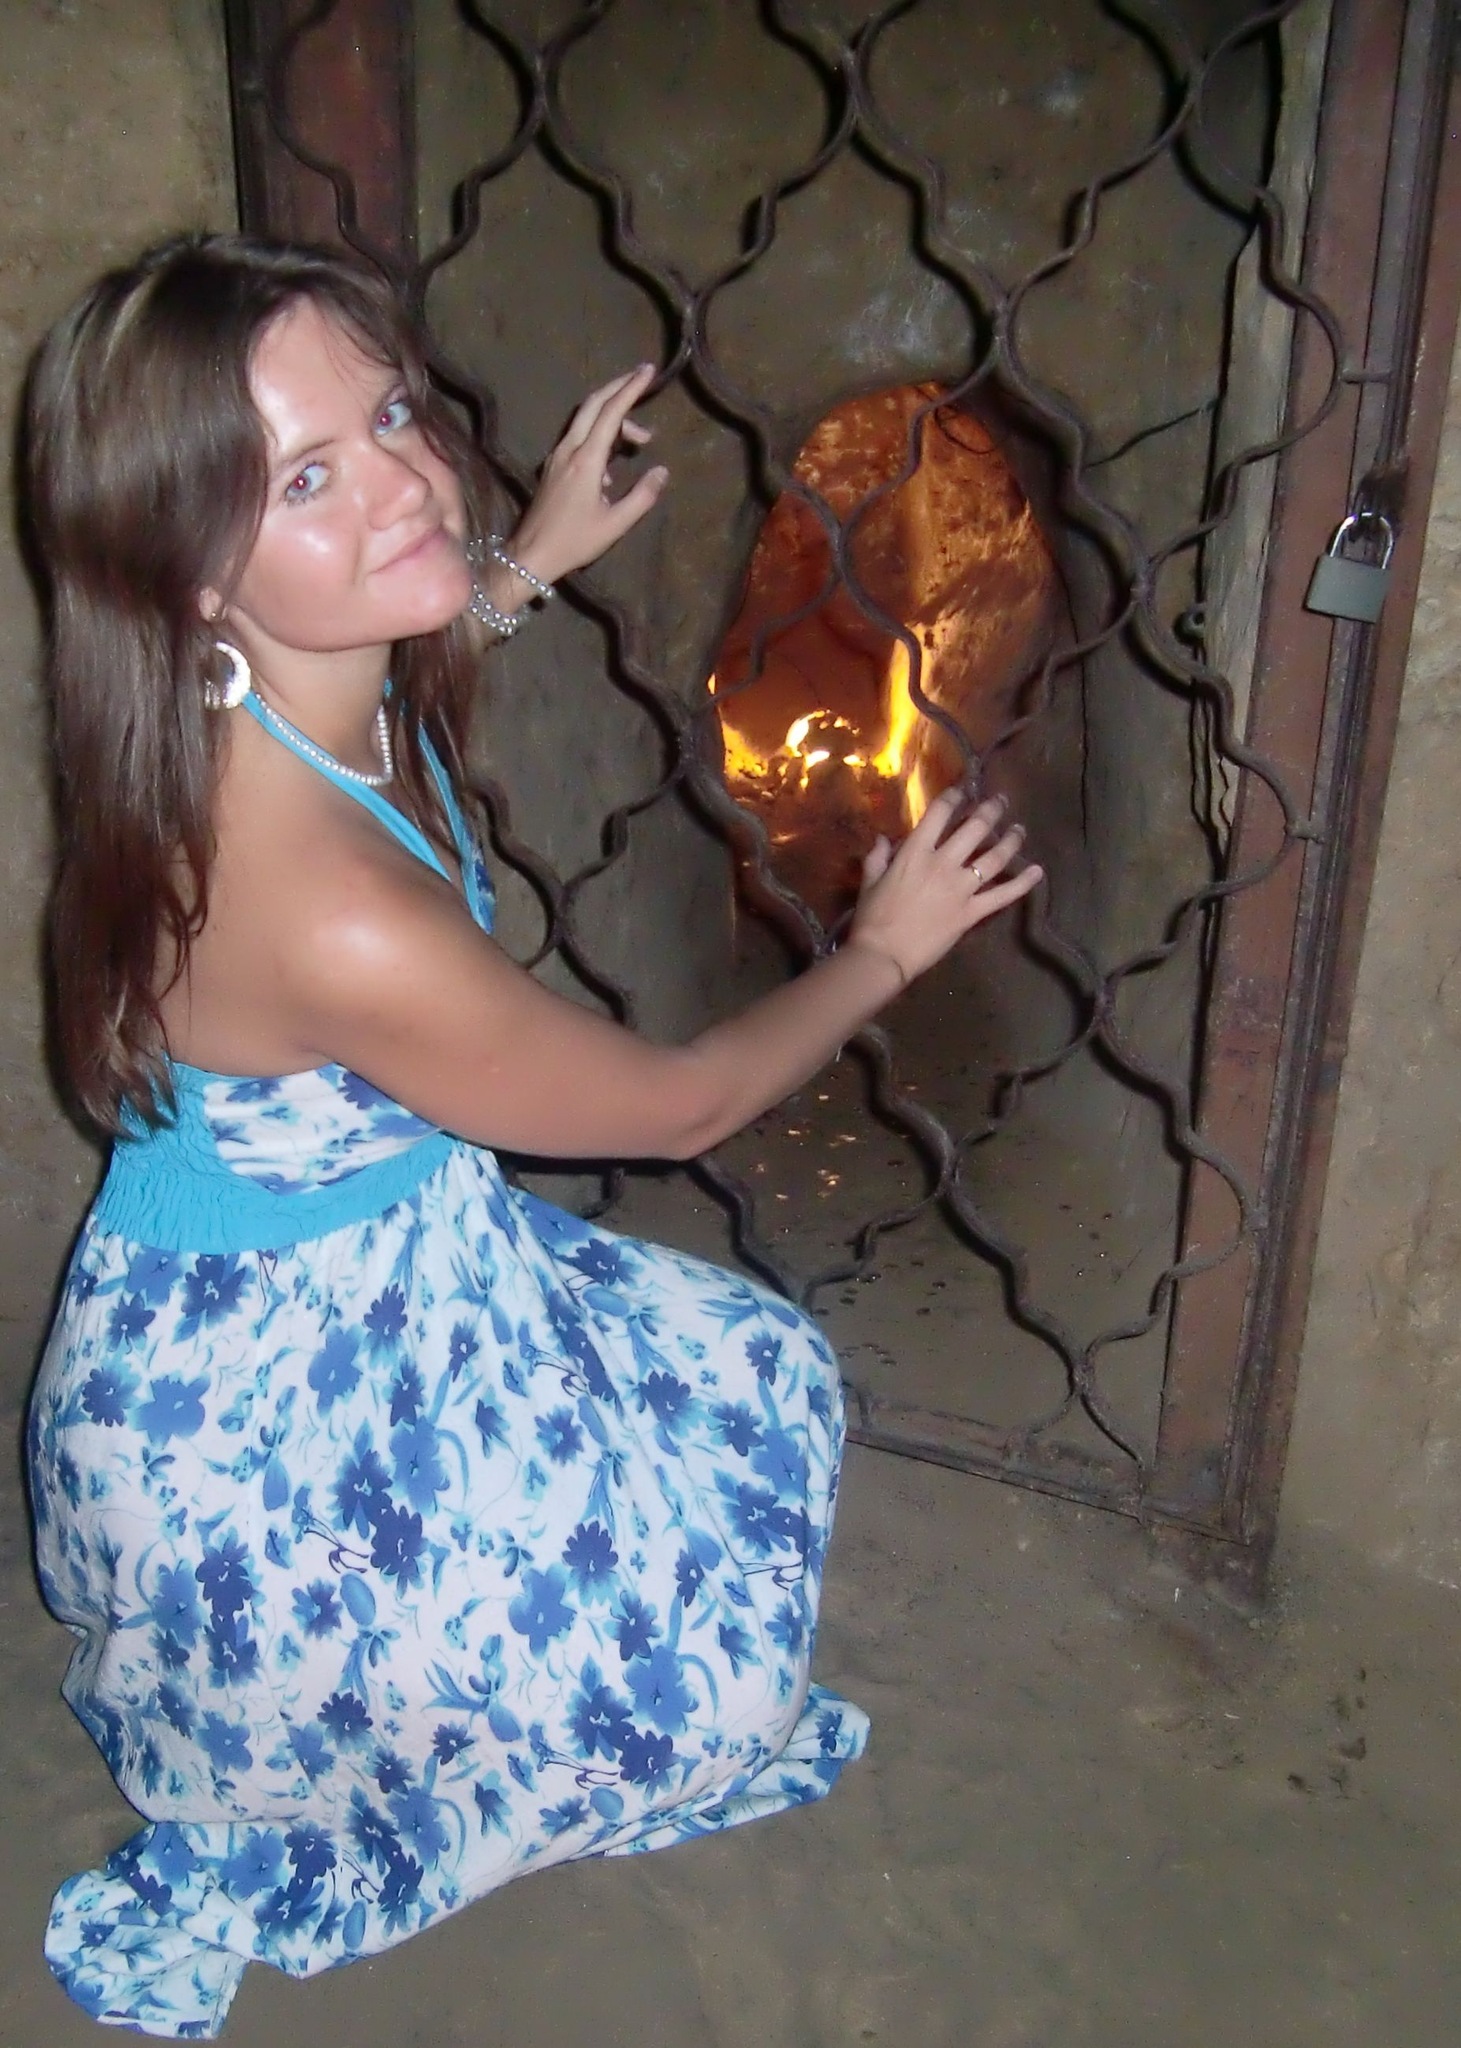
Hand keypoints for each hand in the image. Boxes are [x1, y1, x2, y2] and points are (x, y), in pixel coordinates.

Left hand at [503, 365, 668, 589]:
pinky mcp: (553, 465)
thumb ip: (642, 496)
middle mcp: (569, 450)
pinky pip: (579, 436)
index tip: (648, 371)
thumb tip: (662, 471)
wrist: (532, 554)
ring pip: (585, 419)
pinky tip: (614, 465)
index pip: (611, 413)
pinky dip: (600, 434)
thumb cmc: (574, 542)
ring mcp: (557, 456)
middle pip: (593, 404)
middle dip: (618, 387)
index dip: (631, 389)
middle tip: (642, 378)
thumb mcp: (615, 525)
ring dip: (612, 415)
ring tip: (640, 439)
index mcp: (586, 461)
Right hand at [844, 789, 1041, 986]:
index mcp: (915, 853)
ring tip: (1020, 829)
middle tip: (1001, 801)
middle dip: (992, 810)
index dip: (954, 797)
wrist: (884, 954)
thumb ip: (878, 856)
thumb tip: (884, 838)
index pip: (940, 814)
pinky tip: (1037, 871)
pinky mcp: (972, 912)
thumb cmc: (872, 917)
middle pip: (975, 828)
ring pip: (995, 857)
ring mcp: (961, 888)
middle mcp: (943, 864)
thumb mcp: (870, 880)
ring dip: (1011, 840)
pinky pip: (1003, 895)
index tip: (963, 790)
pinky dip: (1023, 883)